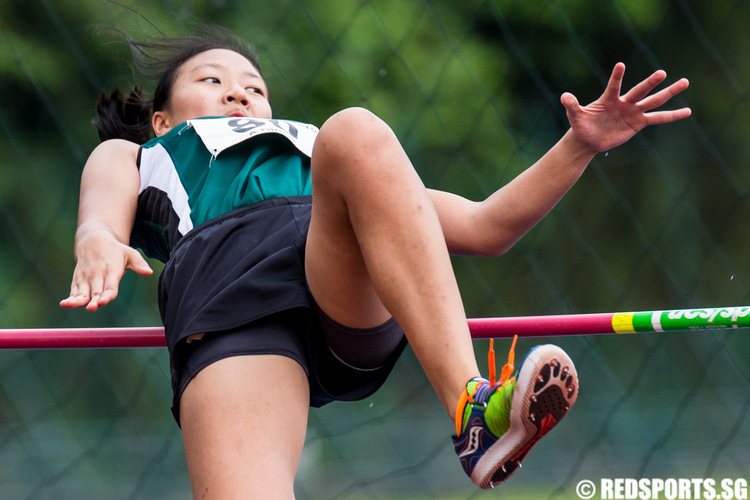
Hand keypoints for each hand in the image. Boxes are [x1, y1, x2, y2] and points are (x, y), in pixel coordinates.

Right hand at [60, 230, 152, 310]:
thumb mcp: (130, 253)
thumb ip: (139, 263)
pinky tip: (65, 304)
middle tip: (93, 307)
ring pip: (82, 292)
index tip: (105, 300)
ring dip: (77, 300)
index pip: (110, 285)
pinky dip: (70, 297)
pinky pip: (73, 291)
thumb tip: (149, 272)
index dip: (108, 294)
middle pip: (96, 291)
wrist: (93, 240)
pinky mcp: (77, 280)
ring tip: (70, 305)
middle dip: (94, 300)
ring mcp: (86, 278)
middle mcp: (97, 275)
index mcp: (111, 270)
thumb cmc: (116, 250)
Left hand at [561, 62, 690, 153]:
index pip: (613, 86)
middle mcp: (624, 102)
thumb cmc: (581, 125)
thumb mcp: (575, 116)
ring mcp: (633, 111)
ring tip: (685, 82)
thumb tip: (564, 96)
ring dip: (669, 92)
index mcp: (608, 99)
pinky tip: (687, 111)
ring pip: (654, 101)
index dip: (616, 77)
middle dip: (650, 83)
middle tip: (661, 73)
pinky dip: (672, 115)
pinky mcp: (638, 122)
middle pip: (640, 91)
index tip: (620, 65)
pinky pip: (658, 118)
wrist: (589, 139)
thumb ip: (572, 106)